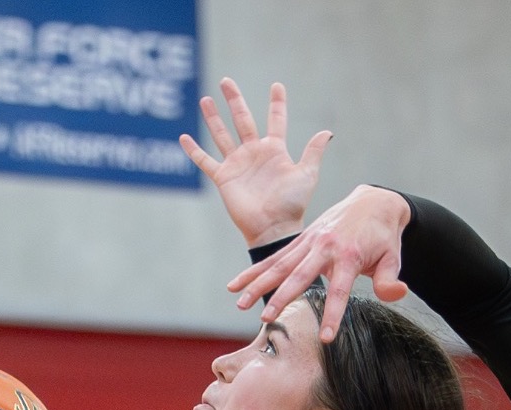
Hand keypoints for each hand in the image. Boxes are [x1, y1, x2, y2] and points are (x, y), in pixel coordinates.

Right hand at [180, 78, 331, 246]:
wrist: (273, 227)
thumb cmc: (292, 203)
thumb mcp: (306, 174)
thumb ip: (313, 152)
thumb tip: (327, 132)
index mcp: (275, 150)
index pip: (276, 120)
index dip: (277, 103)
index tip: (277, 85)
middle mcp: (254, 153)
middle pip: (242, 119)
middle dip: (234, 100)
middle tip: (226, 81)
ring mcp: (237, 164)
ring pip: (222, 135)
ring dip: (213, 118)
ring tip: (205, 99)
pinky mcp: (224, 178)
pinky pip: (205, 161)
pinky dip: (194, 151)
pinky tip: (183, 137)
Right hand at [226, 185, 412, 341]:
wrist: (374, 201)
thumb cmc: (384, 236)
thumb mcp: (393, 257)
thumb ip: (390, 279)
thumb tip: (397, 294)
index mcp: (350, 255)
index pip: (339, 290)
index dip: (333, 314)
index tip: (324, 337)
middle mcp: (325, 247)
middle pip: (300, 276)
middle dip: (282, 297)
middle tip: (265, 317)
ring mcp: (310, 241)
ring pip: (280, 265)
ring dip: (258, 284)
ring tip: (240, 303)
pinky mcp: (301, 239)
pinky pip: (274, 257)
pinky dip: (254, 271)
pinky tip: (235, 285)